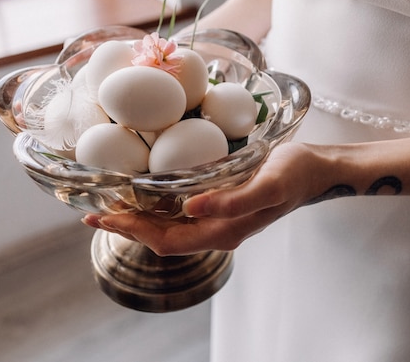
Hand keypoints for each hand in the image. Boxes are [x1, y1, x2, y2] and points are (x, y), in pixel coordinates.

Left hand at [82, 142, 318, 255]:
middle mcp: (216, 230)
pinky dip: (155, 207)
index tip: (104, 216)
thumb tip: (191, 208)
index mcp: (224, 231)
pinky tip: (146, 193)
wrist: (315, 169)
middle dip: (126, 227)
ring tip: (111, 204)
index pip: (167, 241)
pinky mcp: (219, 205)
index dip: (133, 231)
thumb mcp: (269, 185)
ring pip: (167, 227)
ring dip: (137, 218)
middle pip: (160, 238)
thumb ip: (234, 202)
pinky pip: (178, 214)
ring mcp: (217, 219)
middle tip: (94, 210)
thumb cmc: (294, 174)